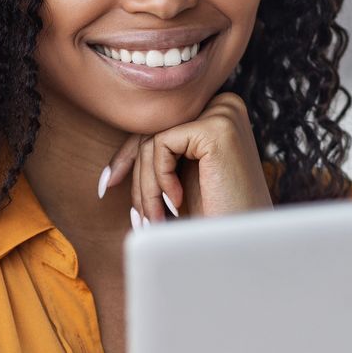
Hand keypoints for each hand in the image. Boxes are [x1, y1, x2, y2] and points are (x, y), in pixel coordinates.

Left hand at [101, 92, 274, 223]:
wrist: (244, 248)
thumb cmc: (215, 219)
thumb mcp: (181, 179)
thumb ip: (158, 155)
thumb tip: (115, 155)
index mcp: (219, 113)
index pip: (161, 126)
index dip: (128, 157)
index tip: (106, 185)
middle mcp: (224, 104)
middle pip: (154, 130)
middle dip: (136, 177)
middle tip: (136, 217)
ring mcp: (223, 112)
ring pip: (153, 140)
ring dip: (146, 187)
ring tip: (154, 219)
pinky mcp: (216, 127)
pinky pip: (161, 144)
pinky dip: (159, 179)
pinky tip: (176, 203)